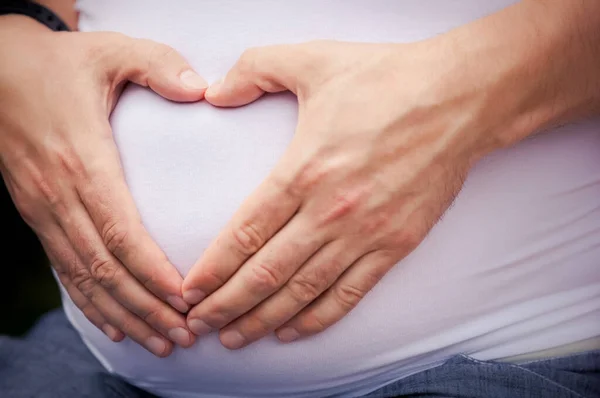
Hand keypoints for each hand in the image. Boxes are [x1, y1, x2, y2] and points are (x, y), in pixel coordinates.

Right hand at [0, 17, 207, 356]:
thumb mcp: (110, 51)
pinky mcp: (38, 215)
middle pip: (105, 267)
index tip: (185, 298)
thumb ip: (157, 65)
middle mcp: (59, 195)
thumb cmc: (60, 63)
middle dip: (147, 306)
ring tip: (161, 342)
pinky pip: (64, 269)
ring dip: (125, 314)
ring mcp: (43, 210)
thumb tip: (201, 89)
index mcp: (83, 160)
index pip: (121, 230)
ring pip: (84, 277)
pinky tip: (116, 325)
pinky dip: (90, 303)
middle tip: (185, 335)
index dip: (152, 270)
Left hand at [182, 39, 504, 348]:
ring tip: (235, 338)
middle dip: (226, 305)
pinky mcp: (396, 244)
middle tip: (199, 325)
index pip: (244, 234)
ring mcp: (365, 233)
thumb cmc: (387, 79)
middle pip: (266, 273)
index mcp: (303, 170)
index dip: (212, 269)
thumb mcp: (312, 59)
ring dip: (264, 319)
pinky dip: (319, 319)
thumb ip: (254, 69)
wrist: (459, 99)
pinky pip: (350, 293)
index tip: (189, 291)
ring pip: (303, 292)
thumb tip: (214, 91)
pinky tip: (292, 332)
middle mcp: (330, 211)